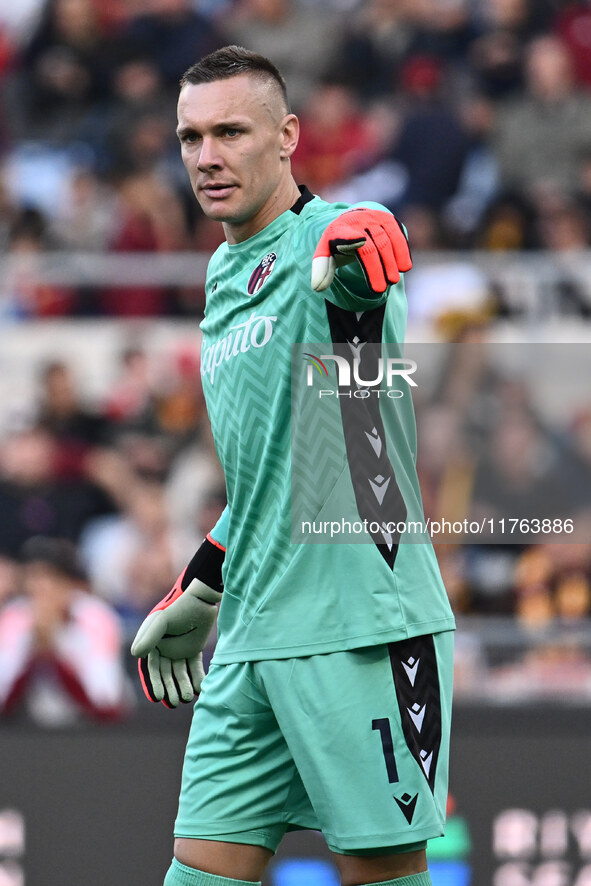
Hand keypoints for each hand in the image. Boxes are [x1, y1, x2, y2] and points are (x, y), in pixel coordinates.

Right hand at [131, 576, 221, 707]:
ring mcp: (178, 649)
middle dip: (169, 688)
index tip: (158, 698)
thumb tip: (135, 654)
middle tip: (174, 702)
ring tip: (186, 698)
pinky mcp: (193, 648)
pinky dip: (195, 678)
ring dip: (182, 685)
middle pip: (165, 673)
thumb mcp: (163, 620)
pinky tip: (199, 689)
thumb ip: (149, 636)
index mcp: (150, 641)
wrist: (202, 597)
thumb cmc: (179, 606)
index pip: (150, 667)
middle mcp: (162, 647)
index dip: (153, 683)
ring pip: (179, 672)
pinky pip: (193, 667)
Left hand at [311, 207, 411, 293]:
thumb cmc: (338, 242)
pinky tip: (405, 266)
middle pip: (370, 246)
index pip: (344, 235)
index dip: (352, 238)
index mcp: (338, 230)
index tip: (361, 241)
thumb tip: (317, 288)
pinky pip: (398, 235)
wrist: (352, 218)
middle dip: (376, 268)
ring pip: (386, 240)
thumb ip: (322, 269)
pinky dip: (403, 251)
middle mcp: (356, 221)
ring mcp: (374, 218)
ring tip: (394, 280)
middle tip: (381, 289)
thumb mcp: (325, 252)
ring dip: (392, 261)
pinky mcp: (387, 218)